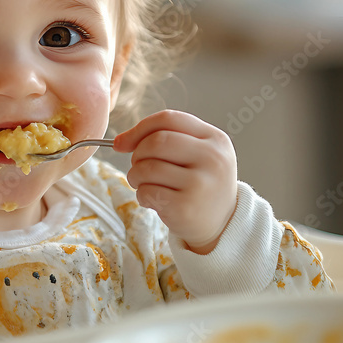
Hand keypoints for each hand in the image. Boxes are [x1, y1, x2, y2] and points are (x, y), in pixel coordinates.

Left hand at [113, 110, 238, 253]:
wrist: (222, 224)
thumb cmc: (201, 183)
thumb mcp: (198, 153)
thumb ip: (166, 138)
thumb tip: (120, 141)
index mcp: (215, 139)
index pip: (169, 119)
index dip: (139, 128)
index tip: (123, 142)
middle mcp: (212, 158)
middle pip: (156, 142)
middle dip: (137, 154)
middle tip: (138, 167)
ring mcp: (201, 184)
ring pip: (148, 167)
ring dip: (135, 176)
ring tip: (145, 184)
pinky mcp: (186, 207)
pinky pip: (147, 191)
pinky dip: (142, 195)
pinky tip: (153, 200)